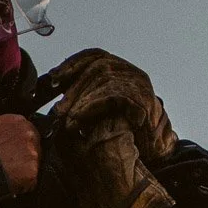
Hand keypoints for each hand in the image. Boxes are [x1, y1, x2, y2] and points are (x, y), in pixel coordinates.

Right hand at [0, 114, 40, 193]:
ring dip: (24, 170)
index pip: (28, 132)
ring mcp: (32, 154)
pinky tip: (10, 182)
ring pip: (33, 164)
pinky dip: (23, 184)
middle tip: (11, 164)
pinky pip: (31, 181)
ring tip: (8, 174)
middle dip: (24, 156)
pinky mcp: (31, 172)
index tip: (15, 150)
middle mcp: (29, 135)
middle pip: (34, 147)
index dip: (20, 143)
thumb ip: (4, 128)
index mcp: (18, 121)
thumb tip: (6, 134)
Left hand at [49, 49, 176, 163]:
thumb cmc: (127, 133)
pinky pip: (110, 95)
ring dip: (80, 98)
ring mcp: (139, 84)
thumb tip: (58, 88)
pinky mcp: (141, 98)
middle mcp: (132, 73)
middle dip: (74, 86)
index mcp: (123, 71)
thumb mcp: (102, 109)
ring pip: (102, 78)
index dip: (73, 64)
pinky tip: (78, 119)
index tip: (55, 78)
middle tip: (59, 107)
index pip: (95, 56)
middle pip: (97, 66)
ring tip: (67, 118)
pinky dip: (90, 106)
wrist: (152, 152)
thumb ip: (87, 96)